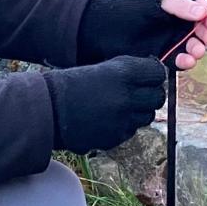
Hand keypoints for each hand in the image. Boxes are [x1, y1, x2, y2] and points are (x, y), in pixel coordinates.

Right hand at [46, 55, 167, 153]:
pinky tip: (108, 119)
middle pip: (158, 97)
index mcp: (124, 73)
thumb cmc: (73, 84)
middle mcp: (127, 97)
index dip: (153, 74)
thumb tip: (155, 75)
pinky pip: (131, 130)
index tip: (147, 76)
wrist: (48, 109)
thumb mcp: (103, 68)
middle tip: (137, 93)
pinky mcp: (115, 138)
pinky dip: (124, 126)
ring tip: (120, 107)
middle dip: (150, 94)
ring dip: (139, 112)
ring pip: (147, 116)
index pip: (157, 73)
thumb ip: (130, 71)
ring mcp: (122, 120)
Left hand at [80, 0, 206, 69]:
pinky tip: (185, 61)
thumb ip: (179, 6)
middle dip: (206, 34)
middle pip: (201, 27)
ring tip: (196, 52)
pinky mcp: (163, 53)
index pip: (201, 5)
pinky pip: (180, 59)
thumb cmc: (129, 5)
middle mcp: (178, 19)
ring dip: (198, 49)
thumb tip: (203, 12)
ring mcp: (171, 37)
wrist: (103, 25)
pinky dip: (185, 61)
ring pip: (193, 44)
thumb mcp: (155, 0)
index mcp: (178, 0)